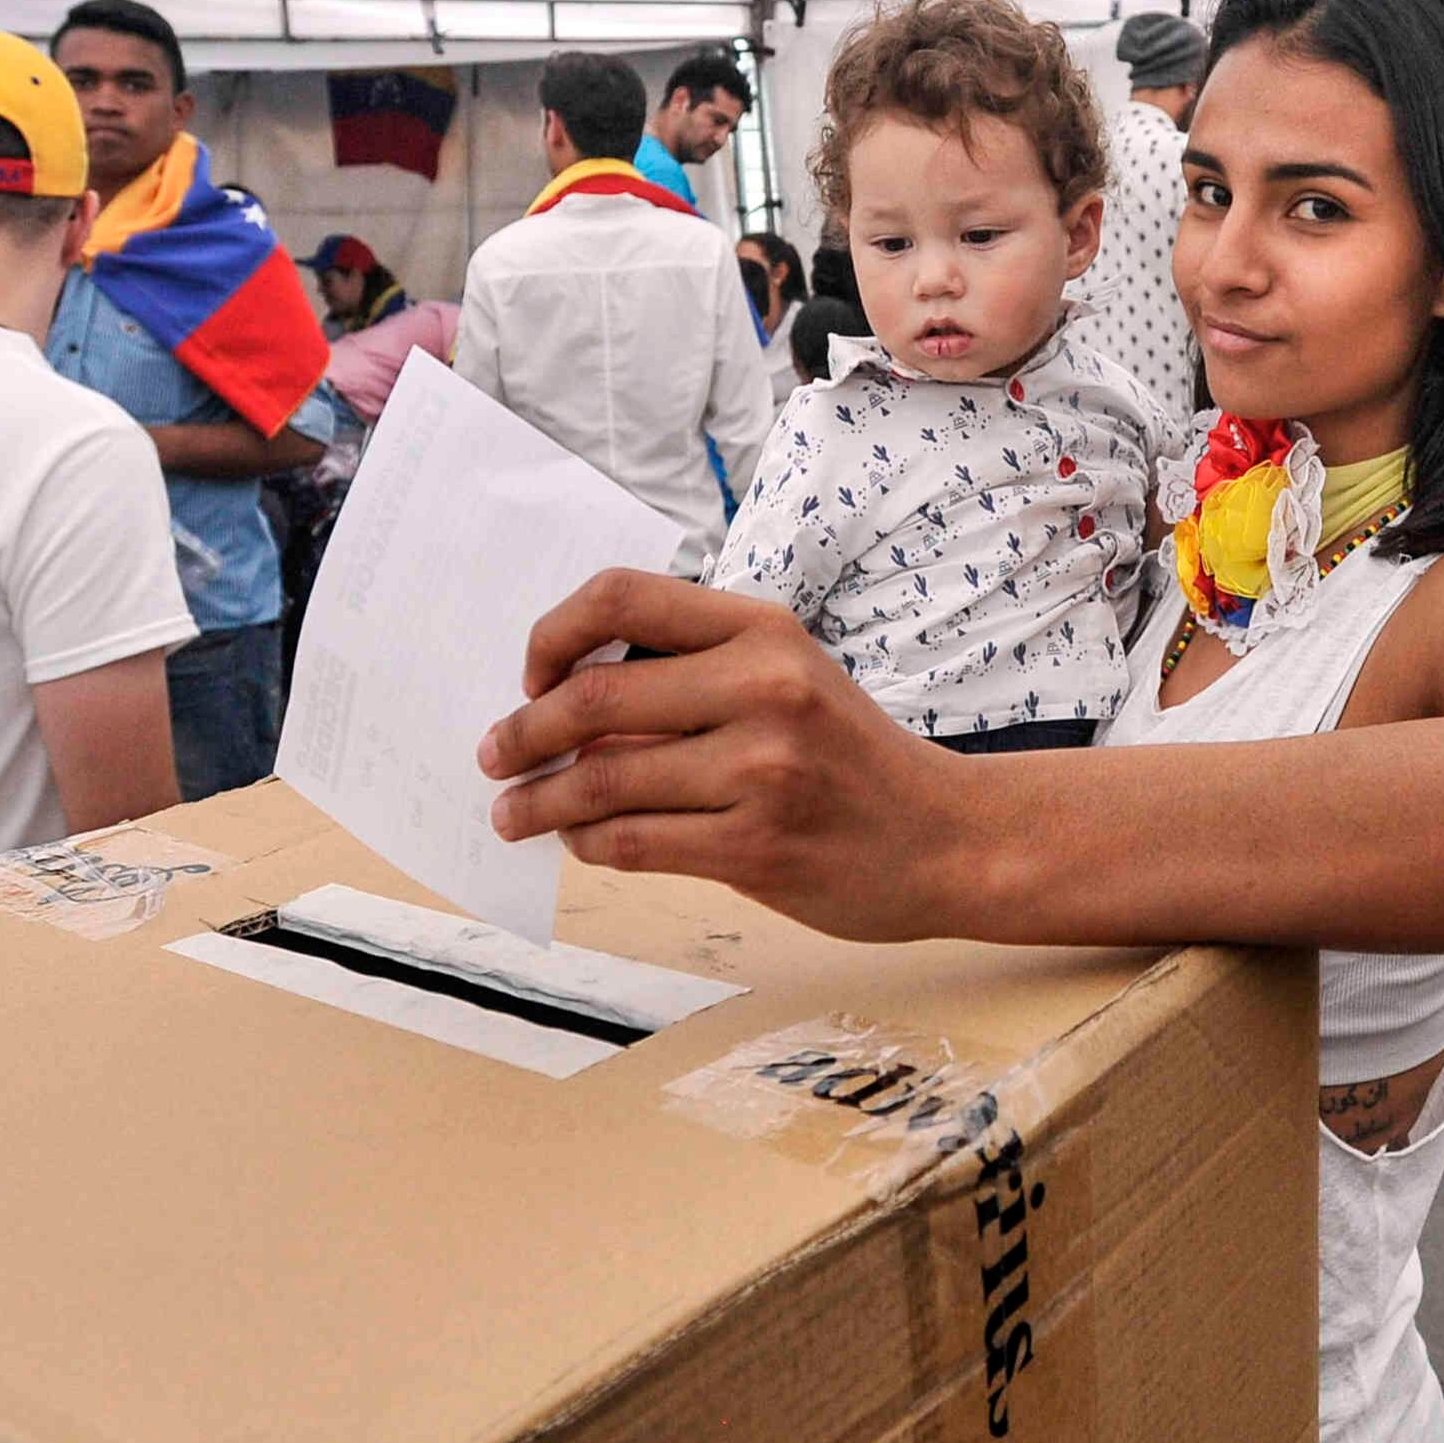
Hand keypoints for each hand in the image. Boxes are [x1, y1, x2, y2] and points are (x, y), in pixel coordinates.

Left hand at [478, 572, 982, 938]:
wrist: (950, 838)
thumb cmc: (852, 758)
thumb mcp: (790, 677)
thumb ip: (694, 672)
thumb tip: (564, 695)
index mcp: (763, 629)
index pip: (620, 596)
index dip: (552, 634)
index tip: (532, 676)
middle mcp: (763, 687)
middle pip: (591, 698)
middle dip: (520, 733)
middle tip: (493, 756)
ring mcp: (762, 769)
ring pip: (600, 781)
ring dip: (537, 801)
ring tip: (513, 813)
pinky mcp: (757, 847)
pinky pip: (632, 843)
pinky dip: (586, 843)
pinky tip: (578, 841)